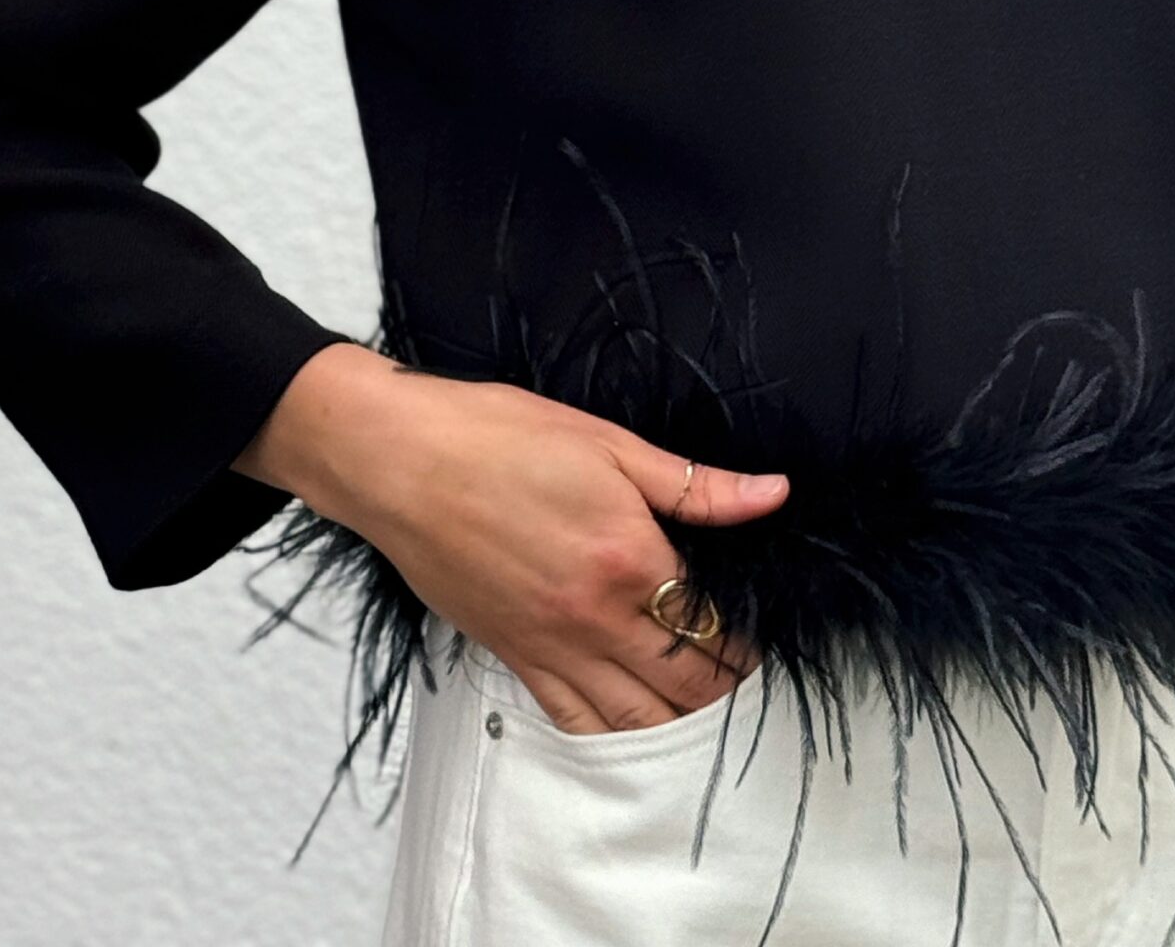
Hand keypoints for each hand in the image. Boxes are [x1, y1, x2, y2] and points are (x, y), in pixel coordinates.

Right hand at [243, 344, 786, 733]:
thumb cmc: (496, 437)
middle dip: (725, 685)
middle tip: (746, 674)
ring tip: (708, 708)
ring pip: (637, 720)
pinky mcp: (514, 658)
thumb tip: (773, 493)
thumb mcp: (609, 443)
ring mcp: (552, 647)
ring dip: (681, 723)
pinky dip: (616, 738)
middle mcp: (596, 618)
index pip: (711, 622)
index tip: (760, 629)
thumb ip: (696, 487)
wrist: (401, 461)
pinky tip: (636, 729)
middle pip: (685, 682)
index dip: (746, 634)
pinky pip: (575, 724)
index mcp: (630, 558)